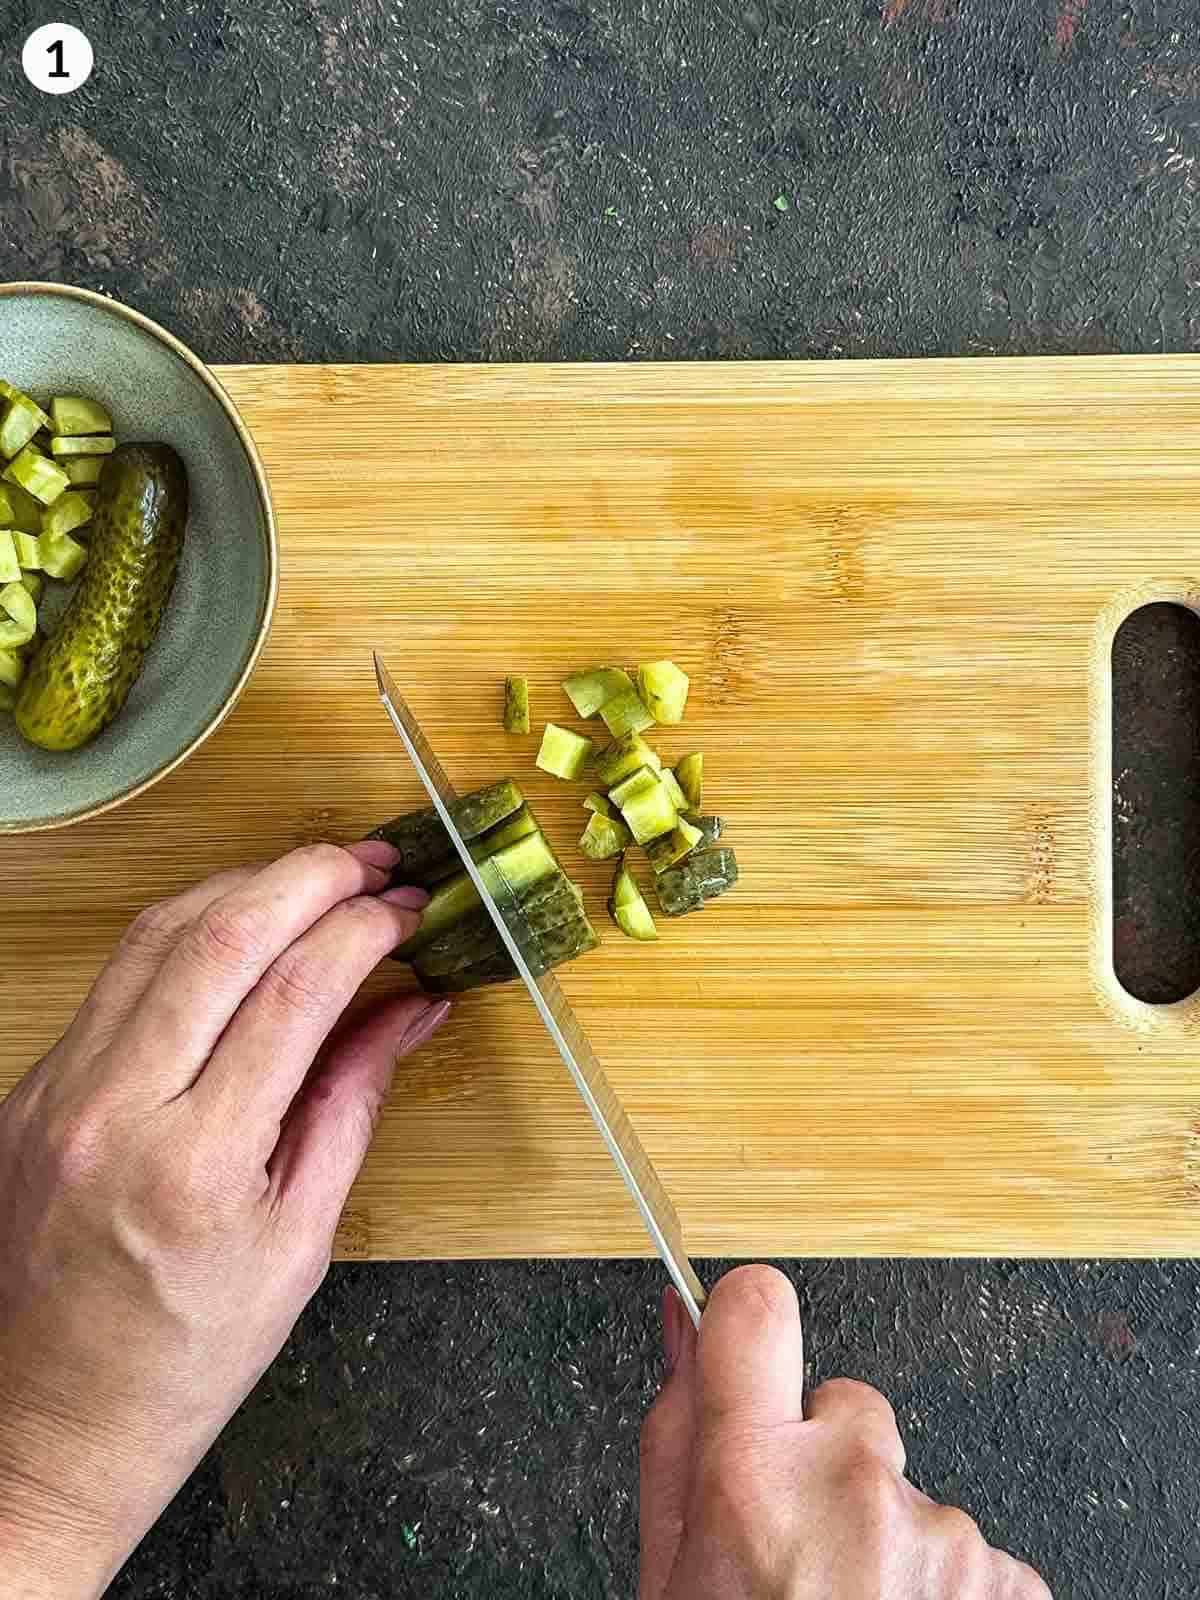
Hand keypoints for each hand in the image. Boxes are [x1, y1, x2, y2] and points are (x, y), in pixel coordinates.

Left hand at [0, 841, 449, 1599]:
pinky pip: (116, 974)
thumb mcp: (301, 1241)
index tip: (408, 910)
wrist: (48, 1426)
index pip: (295, 994)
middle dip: (308, 877)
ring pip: (157, 935)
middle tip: (372, 862)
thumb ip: (352, 1102)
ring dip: (245, 885)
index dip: (363, 931)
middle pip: (220, 938)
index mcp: (198, 1167)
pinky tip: (240, 925)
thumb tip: (412, 1006)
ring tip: (315, 877)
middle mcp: (115, 1111)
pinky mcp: (33, 1085)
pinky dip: (188, 929)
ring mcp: (58, 1091)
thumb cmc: (190, 1355)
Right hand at [640, 1265, 1050, 1598]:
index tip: (742, 1349)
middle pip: (844, 1405)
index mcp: (752, 1481)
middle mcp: (855, 1488)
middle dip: (819, 1462)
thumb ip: (672, 1439)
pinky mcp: (1009, 1579)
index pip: (757, 1308)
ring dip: (882, 1534)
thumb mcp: (666, 1578)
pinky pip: (965, 1542)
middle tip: (798, 1560)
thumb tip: (681, 1327)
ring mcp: (944, 1534)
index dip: (744, 1326)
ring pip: (905, 1483)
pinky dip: (939, 1583)